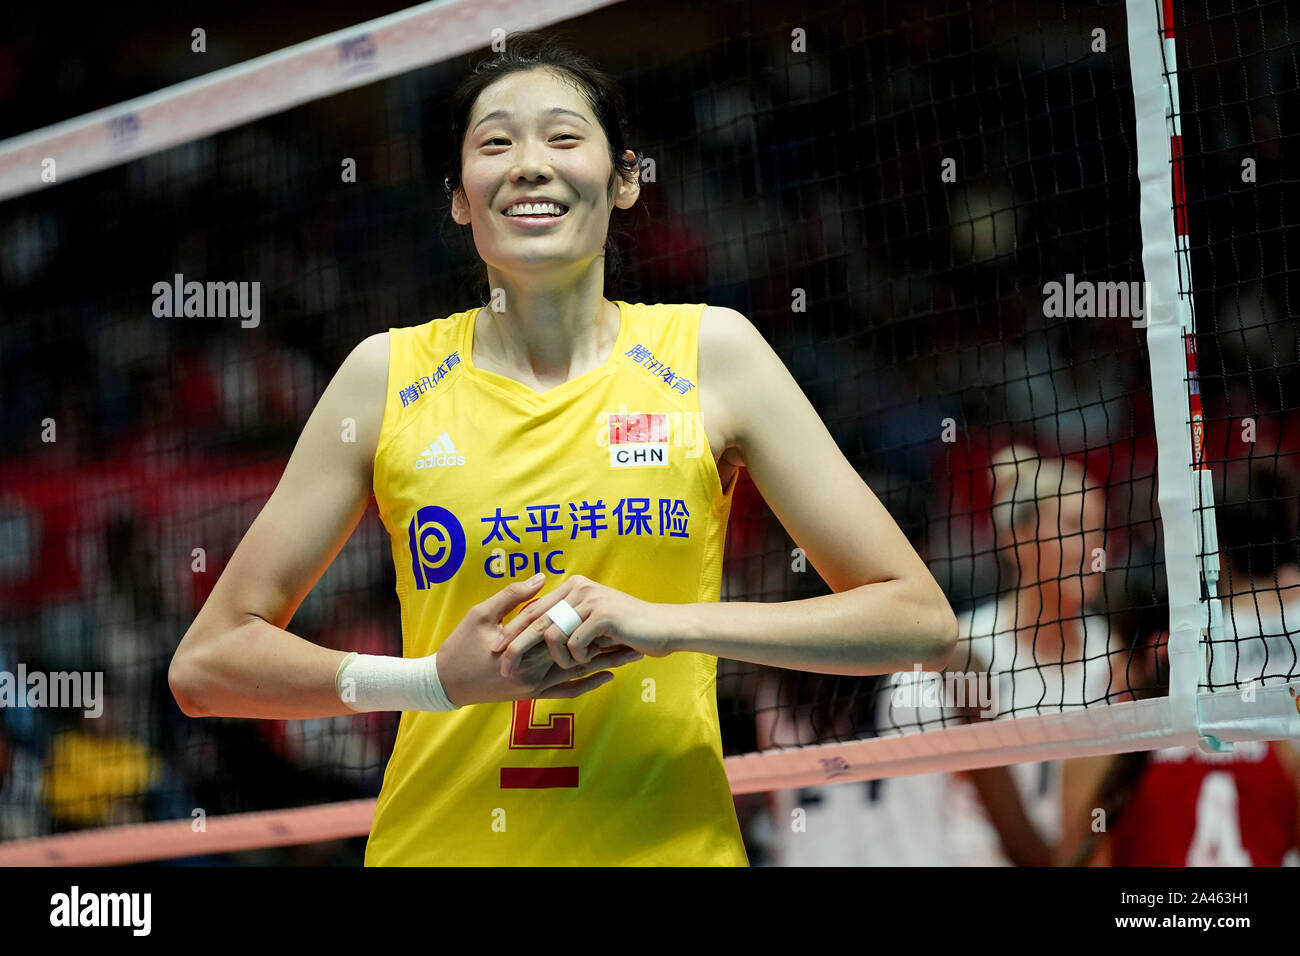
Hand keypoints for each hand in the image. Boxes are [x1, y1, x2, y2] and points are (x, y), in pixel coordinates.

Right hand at [435, 575, 644, 704]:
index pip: (566, 634)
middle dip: (610, 645)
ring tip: (633, 655)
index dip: (594, 624)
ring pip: (578, 673)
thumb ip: (513, 596)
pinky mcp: (532, 696)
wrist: (444, 684)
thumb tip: (542, 577)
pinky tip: (606, 677)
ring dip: (606, 664)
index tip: (617, 614)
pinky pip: (565, 691)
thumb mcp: (481, 614)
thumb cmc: (459, 646)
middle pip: (581, 654)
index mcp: (521, 648)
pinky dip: (587, 685)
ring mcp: (534, 686)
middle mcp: (532, 671)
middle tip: (638, 636)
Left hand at [492, 573, 677, 676]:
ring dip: (559, 658)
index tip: (497, 651)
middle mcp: (578, 588)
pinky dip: (578, 657)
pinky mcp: (602, 614)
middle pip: (535, 619)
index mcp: (572, 587)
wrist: (662, 627)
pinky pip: (574, 643)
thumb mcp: (592, 621)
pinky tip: (591, 657)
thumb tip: (532, 634)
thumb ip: (567, 620)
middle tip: (504, 668)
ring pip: (552, 634)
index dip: (513, 631)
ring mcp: (590, 599)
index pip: (533, 609)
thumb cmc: (627, 629)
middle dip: (516, 646)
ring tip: (574, 663)